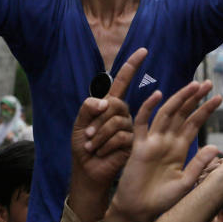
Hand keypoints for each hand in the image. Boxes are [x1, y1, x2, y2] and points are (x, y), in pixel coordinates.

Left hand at [70, 49, 146, 189]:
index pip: (122, 81)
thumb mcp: (79, 125)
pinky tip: (102, 153)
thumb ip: (88, 108)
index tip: (143, 51)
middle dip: (97, 121)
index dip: (132, 66)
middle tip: (87, 136)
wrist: (87, 170)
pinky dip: (106, 146)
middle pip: (115, 104)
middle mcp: (122, 114)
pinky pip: (120, 138)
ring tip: (92, 147)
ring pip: (116, 122)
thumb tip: (104, 102)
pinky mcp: (132, 144)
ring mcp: (129, 128)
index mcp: (110, 105)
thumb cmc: (83, 146)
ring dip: (99, 136)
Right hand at [110, 81, 220, 221]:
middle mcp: (167, 141)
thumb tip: (215, 147)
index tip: (218, 97)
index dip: (205, 110)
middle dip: (195, 98)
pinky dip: (148, 108)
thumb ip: (198, 165)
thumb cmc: (162, 200)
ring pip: (166, 114)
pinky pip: (142, 123)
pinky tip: (158, 95)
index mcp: (180, 149)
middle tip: (207, 83)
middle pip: (182, 114)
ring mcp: (152, 141)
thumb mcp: (186, 183)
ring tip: (192, 86)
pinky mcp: (138, 146)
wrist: (139, 210)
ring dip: (179, 99)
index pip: (194, 123)